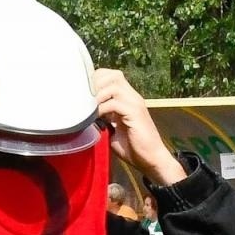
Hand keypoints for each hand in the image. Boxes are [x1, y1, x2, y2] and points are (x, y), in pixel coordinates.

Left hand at [94, 69, 183, 186]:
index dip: (95, 80)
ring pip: (114, 84)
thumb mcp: (113, 130)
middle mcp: (133, 97)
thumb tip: (86, 116)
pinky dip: (102, 108)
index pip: (111, 76)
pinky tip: (96, 118)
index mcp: (128, 99)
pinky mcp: (135, 113)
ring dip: (98, 94)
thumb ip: (103, 119)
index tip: (83, 94)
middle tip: (84, 99)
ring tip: (89, 108)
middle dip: (95, 83)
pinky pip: (115, 103)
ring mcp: (135, 104)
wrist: (152, 161)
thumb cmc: (133, 148)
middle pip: (113, 74)